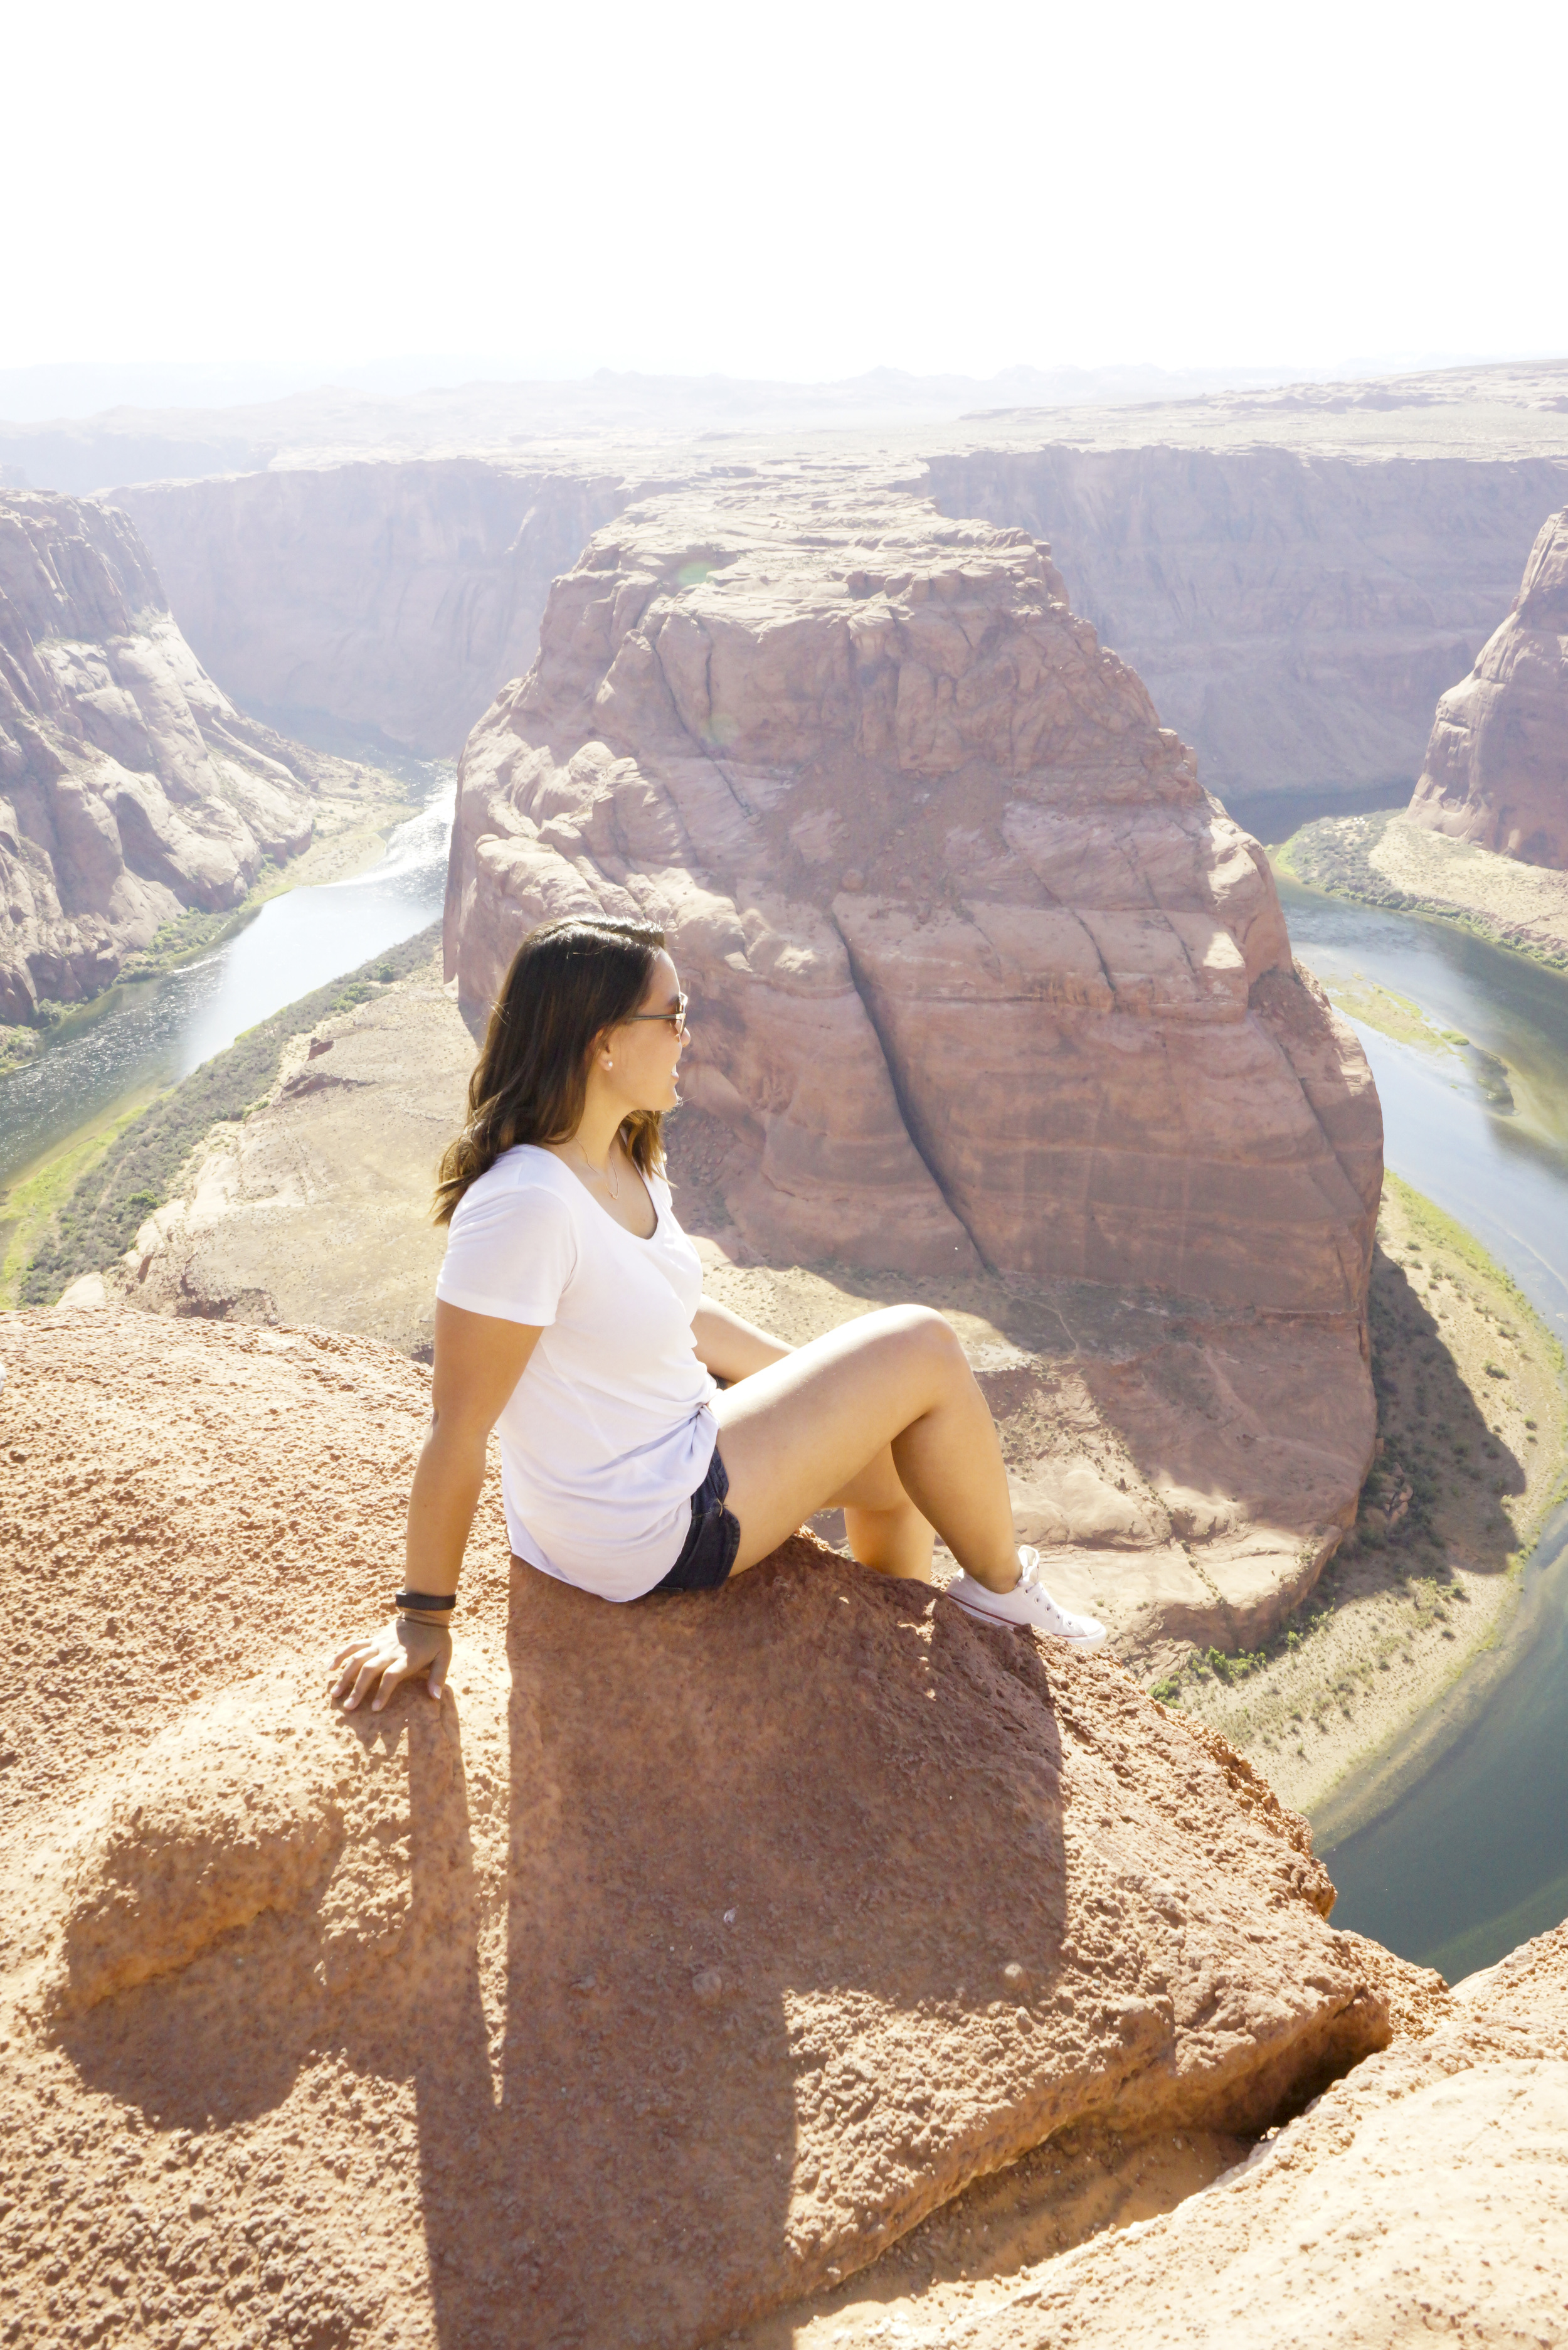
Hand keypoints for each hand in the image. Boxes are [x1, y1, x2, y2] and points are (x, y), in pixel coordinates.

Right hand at [331, 1616, 450, 1711]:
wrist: (425, 1612)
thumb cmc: (436, 1639)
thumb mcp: (444, 1656)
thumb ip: (438, 1677)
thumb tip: (436, 1697)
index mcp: (407, 1658)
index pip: (391, 1676)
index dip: (383, 1692)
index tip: (375, 1708)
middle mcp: (389, 1651)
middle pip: (369, 1670)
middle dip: (357, 1689)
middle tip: (348, 1708)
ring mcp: (379, 1644)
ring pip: (357, 1659)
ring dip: (345, 1676)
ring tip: (334, 1694)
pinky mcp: (373, 1638)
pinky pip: (354, 1646)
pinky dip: (341, 1655)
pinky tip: (330, 1668)